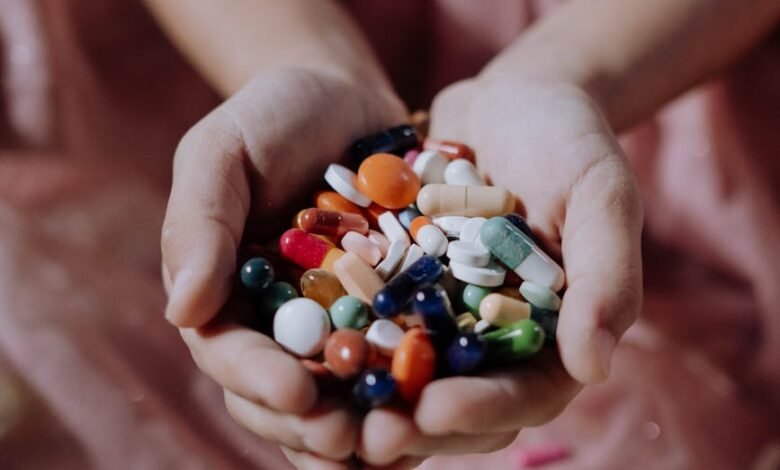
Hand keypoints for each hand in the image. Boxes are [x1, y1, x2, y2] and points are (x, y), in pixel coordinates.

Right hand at [161, 68, 405, 466]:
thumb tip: (183, 312)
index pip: (231, 354)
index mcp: (229, 298)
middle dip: (312, 424)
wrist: (343, 100)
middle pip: (287, 397)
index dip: (259, 381)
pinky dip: (415, 394)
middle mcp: (282, 325)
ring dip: (366, 433)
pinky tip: (439, 412)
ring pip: (344, 398)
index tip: (296, 391)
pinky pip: (401, 365)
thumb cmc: (272, 118)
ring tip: (396, 443)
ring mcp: (340, 326)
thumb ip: (200, 225)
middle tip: (348, 437)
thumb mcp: (221, 153)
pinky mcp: (394, 314)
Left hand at [358, 78, 643, 464]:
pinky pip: (365, 322)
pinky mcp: (398, 287)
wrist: (509, 102)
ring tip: (322, 409)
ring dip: (365, 399)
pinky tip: (300, 347)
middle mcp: (491, 339)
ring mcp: (441, 316)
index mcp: (551, 336)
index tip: (435, 412)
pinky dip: (338, 339)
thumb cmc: (568, 142)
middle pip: (455, 401)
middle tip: (366, 439)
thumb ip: (606, 276)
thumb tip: (594, 368)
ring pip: (402, 375)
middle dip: (412, 423)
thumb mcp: (599, 195)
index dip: (481, 410)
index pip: (522, 393)